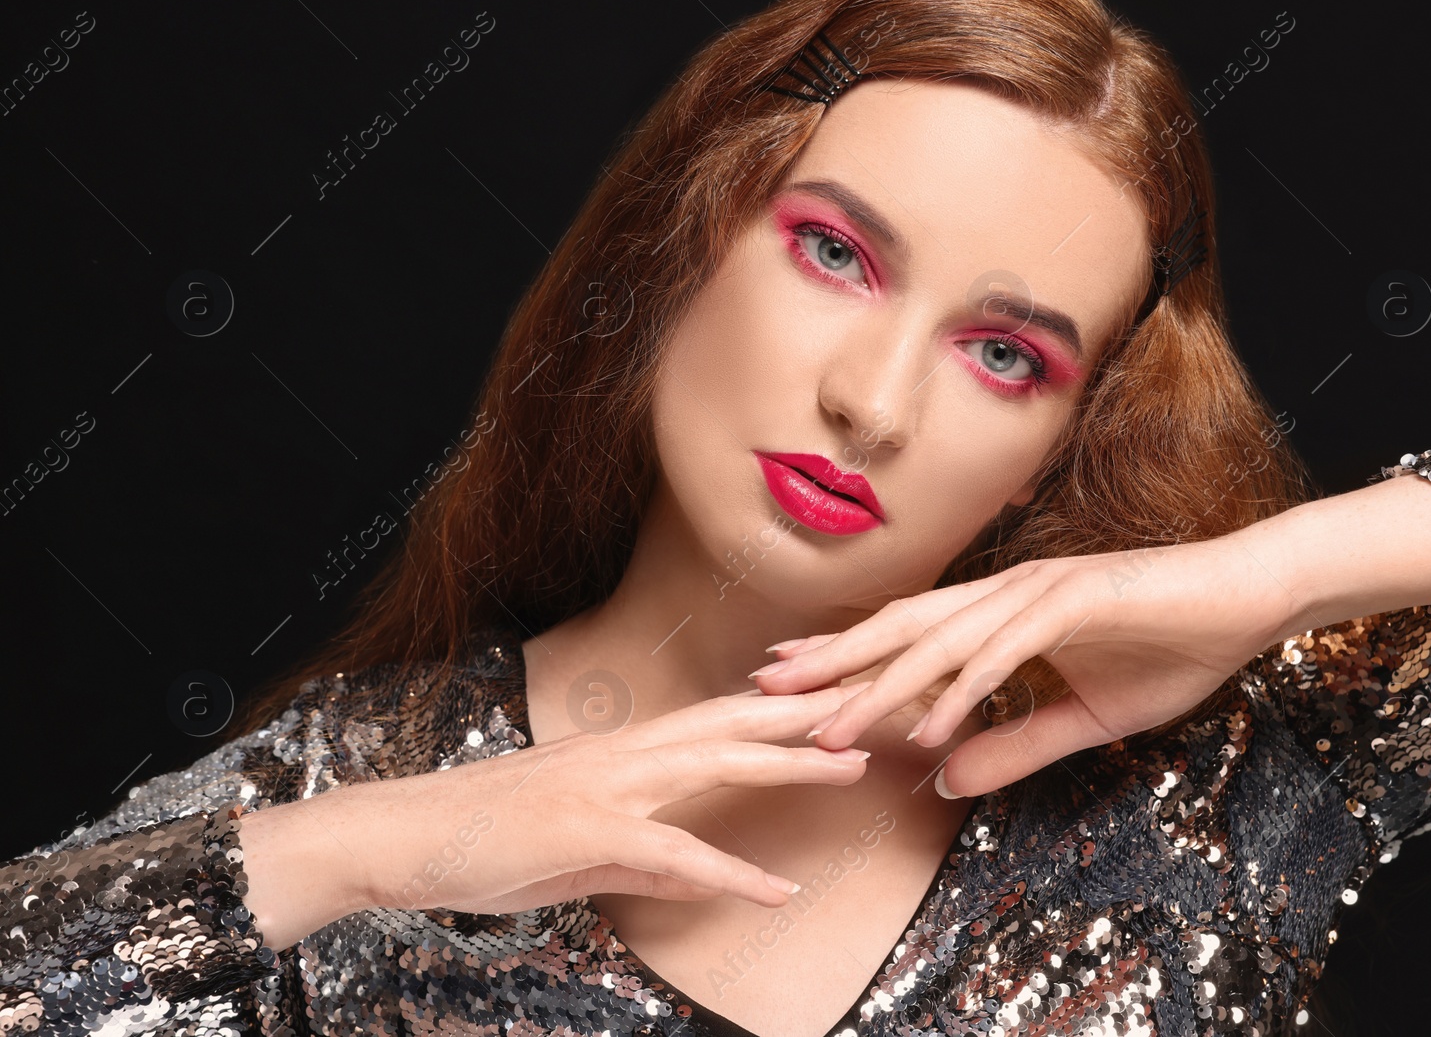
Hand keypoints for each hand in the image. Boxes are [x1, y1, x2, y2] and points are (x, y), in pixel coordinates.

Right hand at [242, 683, 872, 946]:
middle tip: (869, 701)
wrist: (401, 838)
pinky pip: (675, 852)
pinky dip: (730, 871)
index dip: (778, 706)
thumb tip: (696, 872)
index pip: (718, 718)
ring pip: (716, 761)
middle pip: (733, 719)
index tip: (832, 701)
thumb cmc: (483, 839)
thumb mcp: (577, 844)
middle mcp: (624, 753)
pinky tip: (775, 888)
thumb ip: (643, 854)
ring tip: (848, 764)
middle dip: (806, 710)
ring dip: (788, 760)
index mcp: (624, 750)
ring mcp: (607, 785)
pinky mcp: (588, 830)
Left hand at [750, 535, 1301, 797]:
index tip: (789, 685)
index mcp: (1001, 613)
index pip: (908, 638)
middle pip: (901, 629)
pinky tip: (931, 724)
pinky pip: (1007, 648)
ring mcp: (1038, 591)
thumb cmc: (1172, 647)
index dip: (847, 659)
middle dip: (833, 662)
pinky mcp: (1077, 599)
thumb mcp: (1086, 718)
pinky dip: (966, 686)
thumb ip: (1015, 744)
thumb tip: (945, 778)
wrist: (1247, 599)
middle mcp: (1006, 594)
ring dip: (882, 684)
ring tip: (829, 725)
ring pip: (941, 640)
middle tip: (766, 691)